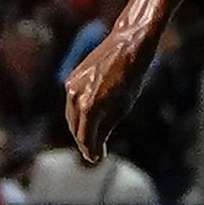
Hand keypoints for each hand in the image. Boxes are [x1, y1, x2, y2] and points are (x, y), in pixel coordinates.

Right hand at [64, 25, 156, 163]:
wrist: (127, 45)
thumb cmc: (132, 76)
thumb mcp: (124, 106)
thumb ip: (107, 126)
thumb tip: (97, 145)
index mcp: (90, 106)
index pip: (85, 137)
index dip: (90, 150)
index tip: (96, 159)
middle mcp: (75, 97)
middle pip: (75, 129)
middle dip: (84, 142)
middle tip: (93, 154)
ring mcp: (71, 87)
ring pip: (71, 117)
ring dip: (79, 129)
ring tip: (90, 140)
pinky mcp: (71, 79)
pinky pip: (72, 103)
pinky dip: (78, 114)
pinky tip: (88, 120)